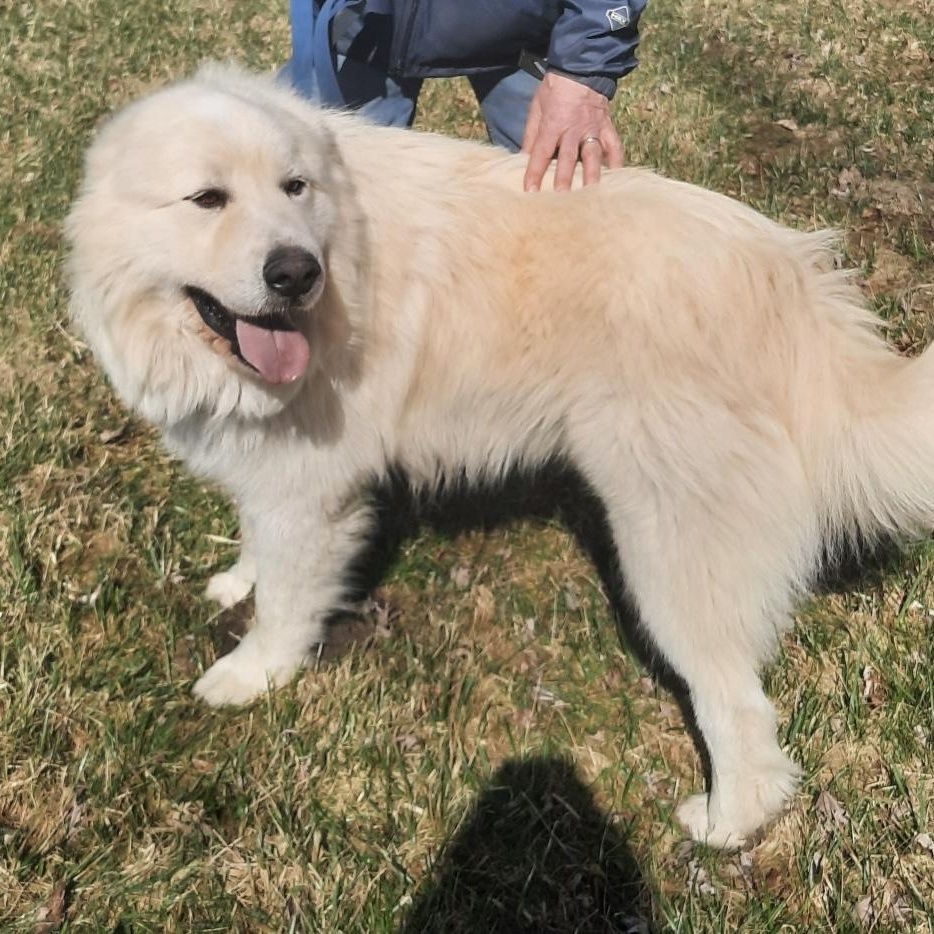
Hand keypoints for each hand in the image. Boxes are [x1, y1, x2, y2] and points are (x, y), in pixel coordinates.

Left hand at [521, 71, 624, 191]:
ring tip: (591, 195)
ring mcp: (593, 130)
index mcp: (553, 124)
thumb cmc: (554, 90)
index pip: (542, 152)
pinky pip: (614, 147)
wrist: (581, 68)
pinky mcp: (607, 128)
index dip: (535, 172)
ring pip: (593, 156)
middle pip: (568, 158)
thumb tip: (523, 158)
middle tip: (561, 198)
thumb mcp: (537, 108)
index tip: (530, 191)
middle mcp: (573, 130)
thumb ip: (531, 135)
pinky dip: (616, 162)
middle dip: (564, 179)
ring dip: (591, 176)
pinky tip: (615, 178)